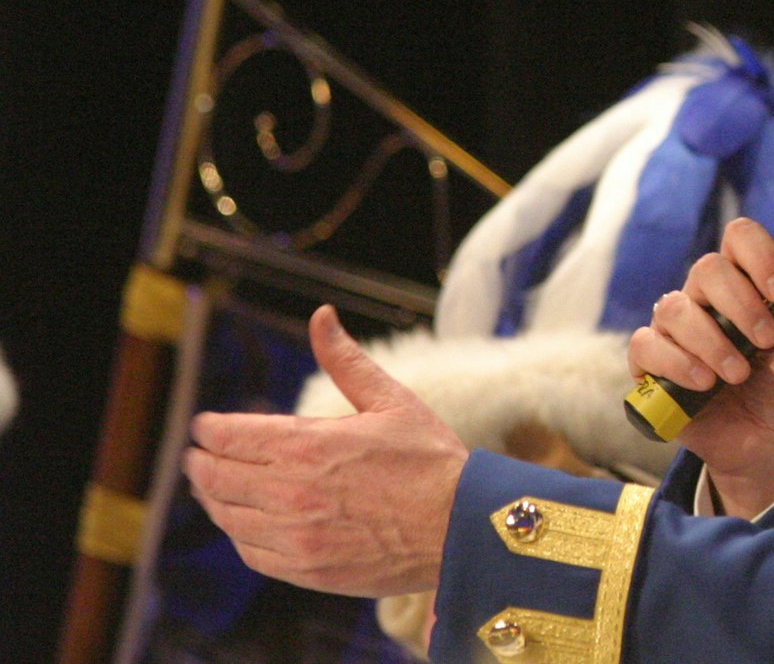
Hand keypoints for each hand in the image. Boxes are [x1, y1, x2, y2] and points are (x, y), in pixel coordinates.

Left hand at [183, 305, 468, 596]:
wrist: (462, 527)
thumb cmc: (431, 460)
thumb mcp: (391, 400)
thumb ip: (345, 360)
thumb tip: (322, 317)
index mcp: (307, 445)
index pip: (228, 435)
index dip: (208, 429)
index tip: (204, 426)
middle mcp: (290, 492)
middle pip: (216, 477)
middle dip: (201, 462)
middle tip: (198, 456)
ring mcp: (295, 536)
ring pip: (227, 516)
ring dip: (214, 499)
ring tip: (214, 488)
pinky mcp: (306, 569)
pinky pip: (251, 552)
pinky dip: (240, 534)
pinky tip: (246, 523)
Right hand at [628, 217, 773, 515]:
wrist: (772, 441)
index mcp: (749, 281)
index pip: (740, 237)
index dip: (758, 255)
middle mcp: (709, 298)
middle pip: (706, 269)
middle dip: (739, 305)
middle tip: (764, 342)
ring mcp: (678, 329)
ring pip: (674, 308)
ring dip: (710, 342)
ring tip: (737, 375)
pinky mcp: (654, 363)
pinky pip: (646, 345)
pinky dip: (676, 364)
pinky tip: (704, 383)